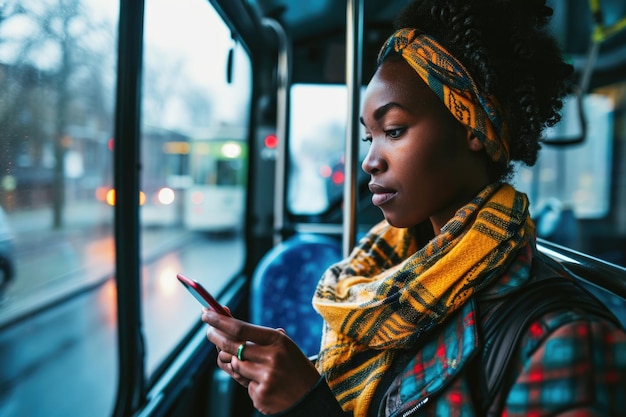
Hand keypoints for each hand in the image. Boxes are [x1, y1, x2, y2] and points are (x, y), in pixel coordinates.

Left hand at [202, 309, 320, 413]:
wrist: (310, 397)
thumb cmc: (292, 366)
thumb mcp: (283, 345)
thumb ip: (257, 337)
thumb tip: (225, 319)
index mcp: (277, 340)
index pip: (240, 328)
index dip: (219, 321)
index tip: (207, 314)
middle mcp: (271, 357)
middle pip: (231, 345)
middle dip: (215, 336)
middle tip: (209, 331)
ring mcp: (265, 378)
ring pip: (234, 366)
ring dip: (236, 364)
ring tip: (254, 366)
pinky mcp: (260, 396)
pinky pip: (243, 384)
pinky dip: (250, 382)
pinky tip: (266, 385)